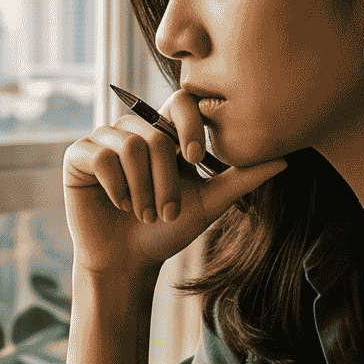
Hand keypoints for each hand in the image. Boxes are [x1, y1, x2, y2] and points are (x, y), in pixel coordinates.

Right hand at [62, 93, 283, 277]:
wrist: (129, 262)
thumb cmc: (167, 231)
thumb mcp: (210, 203)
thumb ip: (241, 178)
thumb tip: (285, 158)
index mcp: (166, 133)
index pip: (180, 102)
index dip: (189, 123)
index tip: (195, 159)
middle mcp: (134, 130)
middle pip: (155, 133)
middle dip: (165, 180)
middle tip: (165, 212)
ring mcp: (104, 140)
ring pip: (130, 145)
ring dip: (142, 189)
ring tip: (144, 213)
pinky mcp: (78, 155)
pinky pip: (101, 156)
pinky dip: (117, 187)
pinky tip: (118, 205)